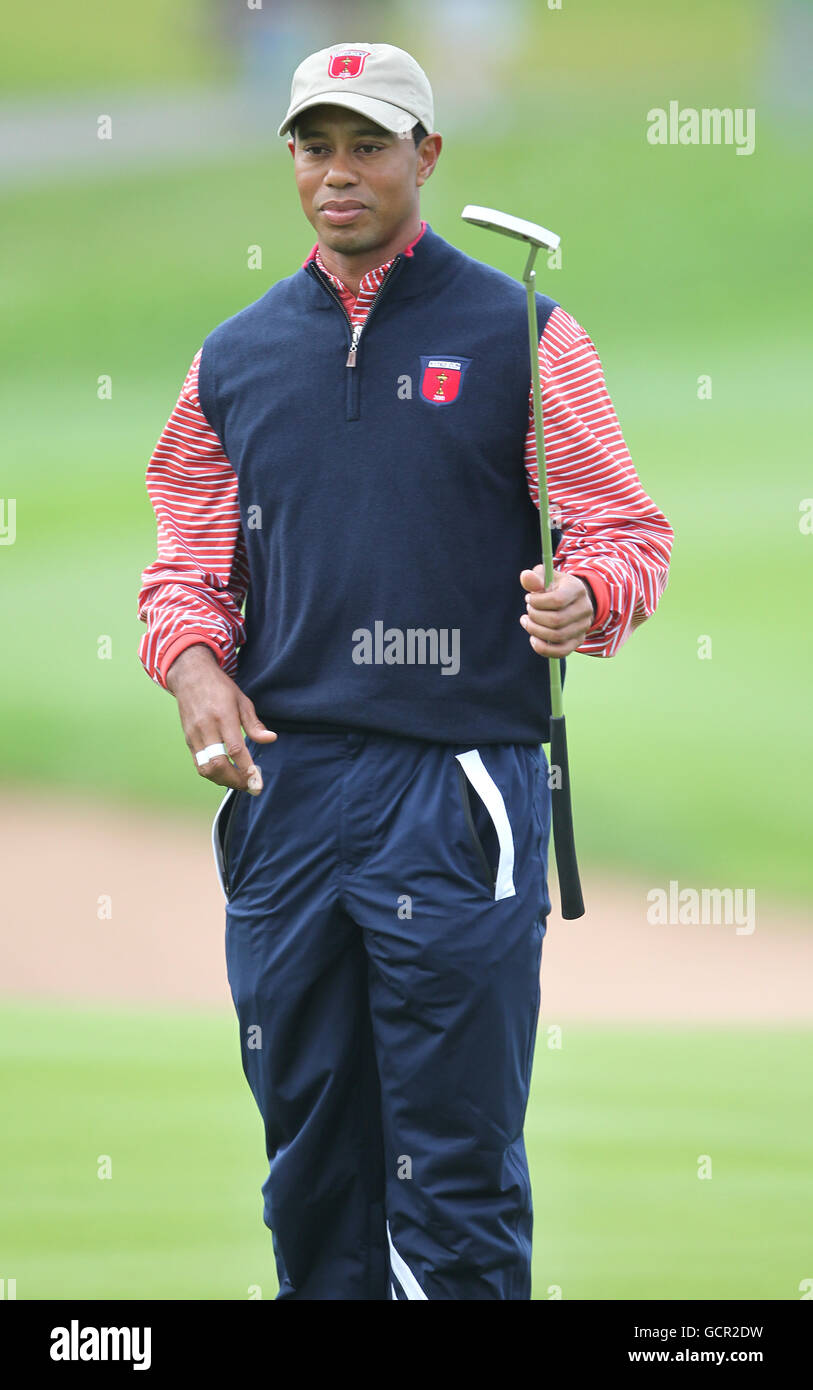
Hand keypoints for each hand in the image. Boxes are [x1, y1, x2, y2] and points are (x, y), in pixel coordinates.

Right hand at [165, 644, 276, 793]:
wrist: (190, 676)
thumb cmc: (220, 688)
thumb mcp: (242, 700)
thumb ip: (254, 724)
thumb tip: (271, 739)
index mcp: (223, 716)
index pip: (235, 749)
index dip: (246, 768)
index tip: (257, 781)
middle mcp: (206, 727)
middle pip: (218, 764)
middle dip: (236, 781)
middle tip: (251, 786)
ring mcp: (194, 735)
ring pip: (206, 768)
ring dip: (224, 781)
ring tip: (240, 783)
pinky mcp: (188, 740)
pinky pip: (199, 764)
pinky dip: (213, 774)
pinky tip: (226, 775)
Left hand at [519, 566, 594, 657]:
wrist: (571, 599)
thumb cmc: (553, 586)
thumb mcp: (545, 577)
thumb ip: (534, 578)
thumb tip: (525, 576)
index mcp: (577, 589)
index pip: (557, 600)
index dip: (538, 602)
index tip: (529, 598)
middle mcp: (585, 609)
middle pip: (556, 620)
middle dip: (535, 616)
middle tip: (528, 610)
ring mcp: (583, 627)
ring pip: (556, 636)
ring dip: (535, 631)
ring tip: (527, 621)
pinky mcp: (578, 641)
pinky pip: (561, 651)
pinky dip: (543, 649)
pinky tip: (533, 639)